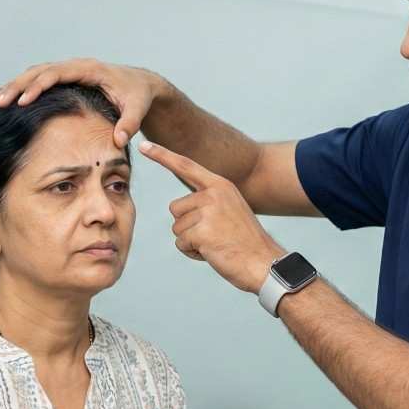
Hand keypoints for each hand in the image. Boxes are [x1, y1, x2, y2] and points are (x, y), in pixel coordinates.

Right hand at [0, 59, 169, 147]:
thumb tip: (119, 140)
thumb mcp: (137, 109)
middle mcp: (76, 67)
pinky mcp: (66, 80)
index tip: (21, 101)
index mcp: (89, 70)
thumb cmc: (138, 96)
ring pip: (35, 74)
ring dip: (15, 85)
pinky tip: (9, 101)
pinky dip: (23, 89)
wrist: (141, 85)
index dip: (37, 86)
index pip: (56, 74)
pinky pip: (40, 80)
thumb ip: (129, 124)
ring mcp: (69, 72)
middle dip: (17, 85)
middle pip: (39, 71)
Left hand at [140, 141, 284, 292]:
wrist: (264, 263)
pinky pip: (181, 243)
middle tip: (214, 235)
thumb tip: (179, 207)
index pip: (186, 166)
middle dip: (187, 226)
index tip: (144, 145)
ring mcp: (208, 212)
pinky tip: (213, 253)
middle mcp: (214, 194)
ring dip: (191, 241)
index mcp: (220, 185)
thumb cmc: (245, 242)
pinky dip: (192, 252)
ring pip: (177, 228)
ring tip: (216, 244)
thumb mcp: (230, 210)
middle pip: (175, 208)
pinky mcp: (202, 232)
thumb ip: (209, 201)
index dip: (162, 156)